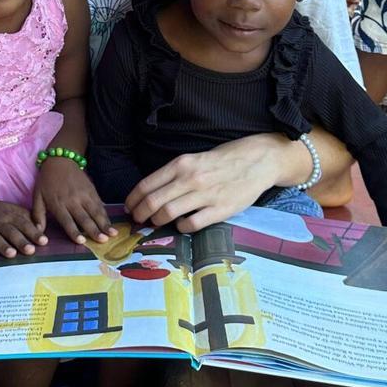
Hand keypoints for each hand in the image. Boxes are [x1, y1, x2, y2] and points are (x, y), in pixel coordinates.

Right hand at [0, 197, 46, 259]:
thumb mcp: (12, 210)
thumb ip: (27, 218)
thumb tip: (42, 230)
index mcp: (10, 215)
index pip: (24, 224)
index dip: (34, 232)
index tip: (43, 241)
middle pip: (11, 232)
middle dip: (21, 241)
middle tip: (30, 250)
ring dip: (3, 245)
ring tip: (11, 254)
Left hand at [33, 158, 115, 246]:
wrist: (60, 160)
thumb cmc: (47, 181)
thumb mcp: (37, 197)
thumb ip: (38, 215)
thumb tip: (38, 233)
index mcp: (58, 204)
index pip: (67, 220)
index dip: (74, 232)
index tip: (82, 241)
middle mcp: (72, 200)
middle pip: (84, 218)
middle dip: (94, 230)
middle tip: (103, 241)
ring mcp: (84, 195)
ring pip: (95, 212)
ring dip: (104, 224)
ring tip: (113, 234)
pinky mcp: (92, 190)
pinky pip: (100, 205)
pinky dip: (106, 215)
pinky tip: (111, 224)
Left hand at [126, 136, 282, 232]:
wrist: (257, 161)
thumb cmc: (222, 160)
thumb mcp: (194, 159)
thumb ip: (174, 174)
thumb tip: (151, 193)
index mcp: (181, 164)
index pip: (146, 185)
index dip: (133, 200)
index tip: (129, 207)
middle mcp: (190, 179)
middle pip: (153, 202)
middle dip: (140, 215)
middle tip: (137, 220)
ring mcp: (205, 195)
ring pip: (168, 214)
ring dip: (157, 222)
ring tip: (155, 224)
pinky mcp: (220, 210)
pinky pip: (191, 224)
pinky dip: (181, 227)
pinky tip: (182, 225)